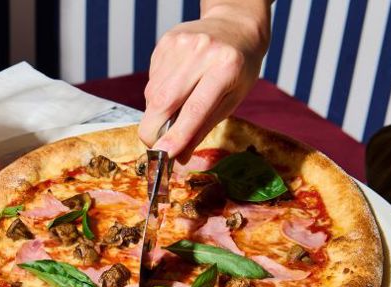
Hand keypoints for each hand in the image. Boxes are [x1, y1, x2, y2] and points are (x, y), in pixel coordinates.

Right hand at [138, 1, 269, 158]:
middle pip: (163, 101)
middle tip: (155, 145)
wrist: (234, 25)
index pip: (195, 109)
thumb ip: (204, 127)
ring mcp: (180, 44)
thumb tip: (178, 157)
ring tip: (177, 105)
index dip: (176, 135)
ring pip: (152, 93)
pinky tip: (175, 84)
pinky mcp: (165, 41)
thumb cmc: (238, 68)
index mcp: (226, 67)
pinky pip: (151, 79)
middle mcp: (201, 52)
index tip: (162, 155)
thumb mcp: (232, 99)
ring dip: (157, 111)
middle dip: (153, 130)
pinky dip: (158, 92)